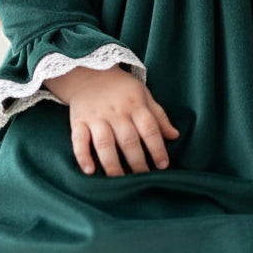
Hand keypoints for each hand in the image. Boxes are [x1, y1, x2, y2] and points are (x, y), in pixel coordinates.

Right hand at [44, 66, 179, 175]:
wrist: (88, 72)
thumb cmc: (121, 88)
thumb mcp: (144, 95)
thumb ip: (158, 116)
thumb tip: (175, 136)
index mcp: (135, 105)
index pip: (149, 129)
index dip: (157, 148)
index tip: (163, 166)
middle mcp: (116, 112)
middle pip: (128, 140)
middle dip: (137, 162)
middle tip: (143, 178)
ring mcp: (96, 117)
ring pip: (105, 143)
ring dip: (113, 164)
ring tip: (120, 181)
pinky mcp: (78, 121)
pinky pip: (79, 140)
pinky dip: (83, 156)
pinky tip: (90, 170)